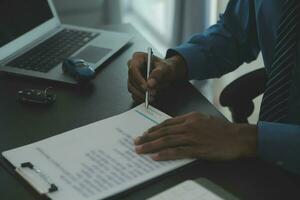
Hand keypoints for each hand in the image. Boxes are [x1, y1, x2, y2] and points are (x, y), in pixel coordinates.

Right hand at [127, 52, 187, 102]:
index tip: (146, 87)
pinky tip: (148, 98)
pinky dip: (140, 97)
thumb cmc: (165, 67)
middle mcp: (133, 67)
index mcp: (138, 58)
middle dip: (141, 89)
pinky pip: (133, 93)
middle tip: (151, 94)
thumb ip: (158, 74)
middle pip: (131, 79)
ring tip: (152, 97)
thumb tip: (150, 84)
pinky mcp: (133, 86)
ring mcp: (132, 77)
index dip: (138, 79)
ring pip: (131, 88)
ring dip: (141, 94)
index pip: (133, 68)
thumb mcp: (165, 68)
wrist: (167, 74)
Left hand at [134, 112, 257, 160]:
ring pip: (167, 141)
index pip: (167, 123)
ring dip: (151, 146)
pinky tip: (156, 157)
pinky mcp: (197, 149)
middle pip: (163, 132)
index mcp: (190, 117)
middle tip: (136, 142)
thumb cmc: (223, 129)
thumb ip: (189, 123)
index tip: (145, 133)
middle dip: (147, 137)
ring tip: (140, 150)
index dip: (154, 129)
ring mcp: (192, 138)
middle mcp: (189, 126)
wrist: (238, 137)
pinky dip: (165, 154)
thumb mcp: (205, 119)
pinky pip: (177, 152)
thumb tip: (175, 128)